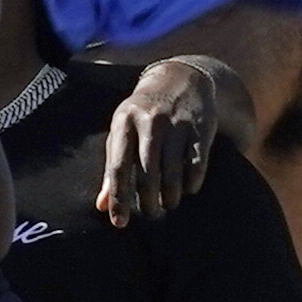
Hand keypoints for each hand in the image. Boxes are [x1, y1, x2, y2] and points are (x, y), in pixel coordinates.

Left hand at [98, 55, 248, 223]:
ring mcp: (177, 123)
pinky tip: (188, 190)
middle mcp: (150, 121)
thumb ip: (112, 168)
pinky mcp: (200, 127)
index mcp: (124, 121)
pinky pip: (197, 163)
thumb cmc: (143, 115)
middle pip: (147, 172)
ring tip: (168, 204)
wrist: (180, 78)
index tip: (120, 223)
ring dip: (170, 195)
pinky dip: (192, 182)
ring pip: (173, 170)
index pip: (118, 166)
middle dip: (148, 200)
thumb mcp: (122, 132)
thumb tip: (101, 206)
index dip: (118, 197)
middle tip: (151, 214)